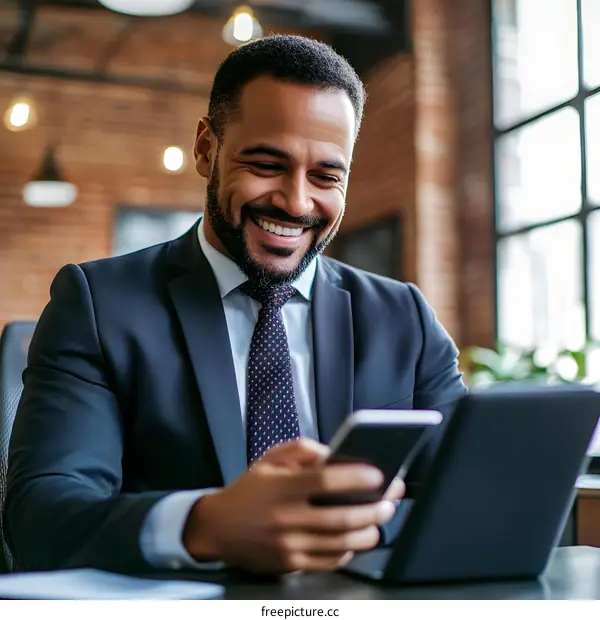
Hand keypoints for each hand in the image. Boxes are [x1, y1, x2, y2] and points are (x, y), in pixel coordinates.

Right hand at [183, 438, 399, 573]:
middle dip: (373, 509)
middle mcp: (286, 518)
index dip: (356, 478)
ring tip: (380, 520)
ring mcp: (289, 545)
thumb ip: (301, 450)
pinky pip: (330, 562)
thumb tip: (333, 454)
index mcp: (281, 487)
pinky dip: (349, 551)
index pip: (325, 481)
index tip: (378, 475)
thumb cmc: (248, 490)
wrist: (217, 528)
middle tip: (390, 501)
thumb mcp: (268, 459)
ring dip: (368, 532)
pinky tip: (356, 539)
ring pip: (341, 543)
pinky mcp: (290, 565)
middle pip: (341, 517)